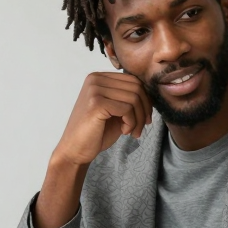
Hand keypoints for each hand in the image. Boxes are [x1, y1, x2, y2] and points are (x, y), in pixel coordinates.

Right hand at [35, 72, 152, 227]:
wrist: (75, 150)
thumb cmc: (96, 132)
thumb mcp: (115, 110)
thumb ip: (128, 98)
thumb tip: (152, 94)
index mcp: (99, 77)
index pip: (134, 80)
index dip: (145, 100)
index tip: (145, 118)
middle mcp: (95, 79)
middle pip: (137, 87)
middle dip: (145, 110)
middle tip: (141, 127)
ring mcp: (94, 89)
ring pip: (134, 98)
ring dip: (139, 119)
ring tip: (132, 131)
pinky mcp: (96, 103)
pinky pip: (127, 109)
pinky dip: (131, 122)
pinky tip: (124, 131)